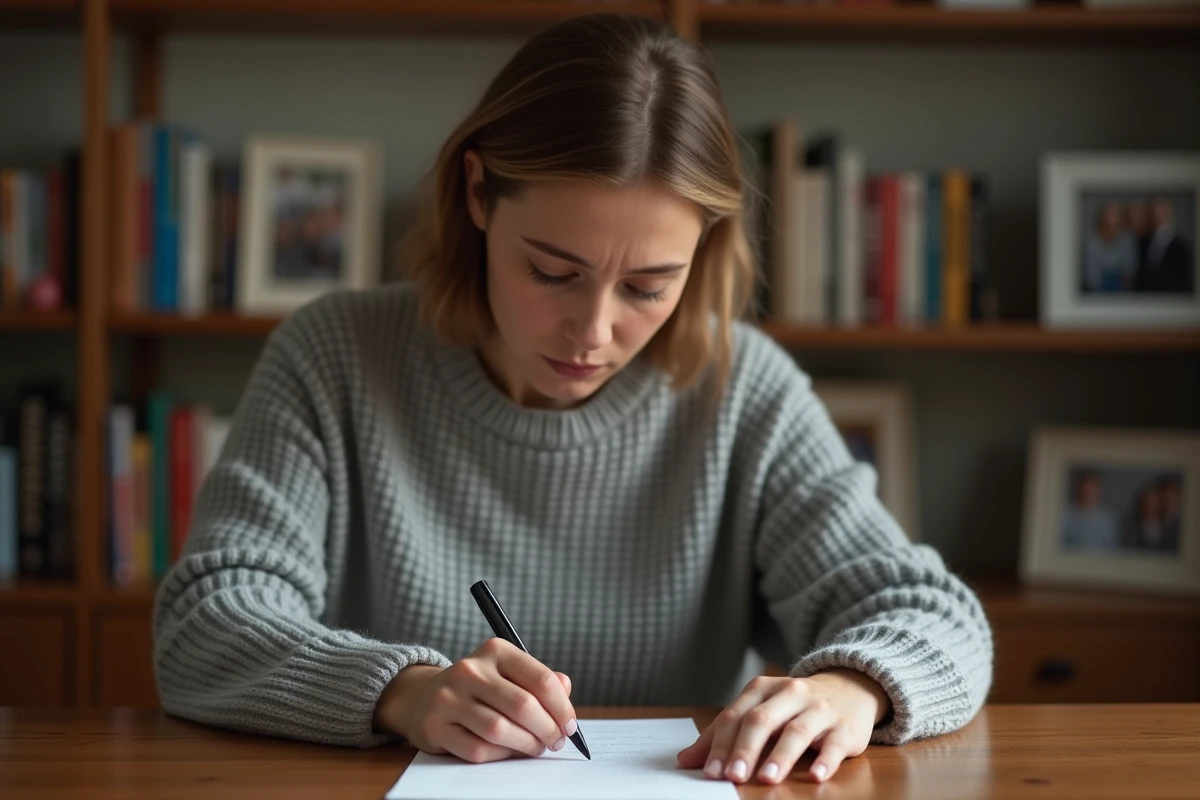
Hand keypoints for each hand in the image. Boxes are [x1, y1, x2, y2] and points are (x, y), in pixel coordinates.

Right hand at [373, 638, 576, 762]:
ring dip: (527, 745)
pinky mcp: (435, 726)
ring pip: (500, 730)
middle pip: (523, 706)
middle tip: (556, 741)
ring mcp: (449, 698)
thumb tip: (566, 691)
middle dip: (548, 729)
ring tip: (535, 747)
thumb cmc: (478, 688)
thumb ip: (539, 680)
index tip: (570, 725)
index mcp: (495, 650)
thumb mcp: (508, 673)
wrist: (422, 697)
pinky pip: (478, 750)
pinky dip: (501, 755)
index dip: (562, 707)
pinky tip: (508, 751)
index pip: (540, 679)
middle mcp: (470, 670)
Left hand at [677, 669, 888, 784]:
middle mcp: (790, 693)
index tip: (710, 771)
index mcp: (763, 689)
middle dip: (745, 749)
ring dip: (780, 756)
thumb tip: (686, 759)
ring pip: (797, 731)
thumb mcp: (759, 711)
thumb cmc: (793, 706)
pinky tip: (815, 775)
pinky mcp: (844, 727)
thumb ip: (724, 734)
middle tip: (733, 776)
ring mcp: (819, 708)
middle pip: (762, 720)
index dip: (722, 744)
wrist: (849, 688)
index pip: (737, 715)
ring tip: (767, 779)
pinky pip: (834, 743)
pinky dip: (825, 760)